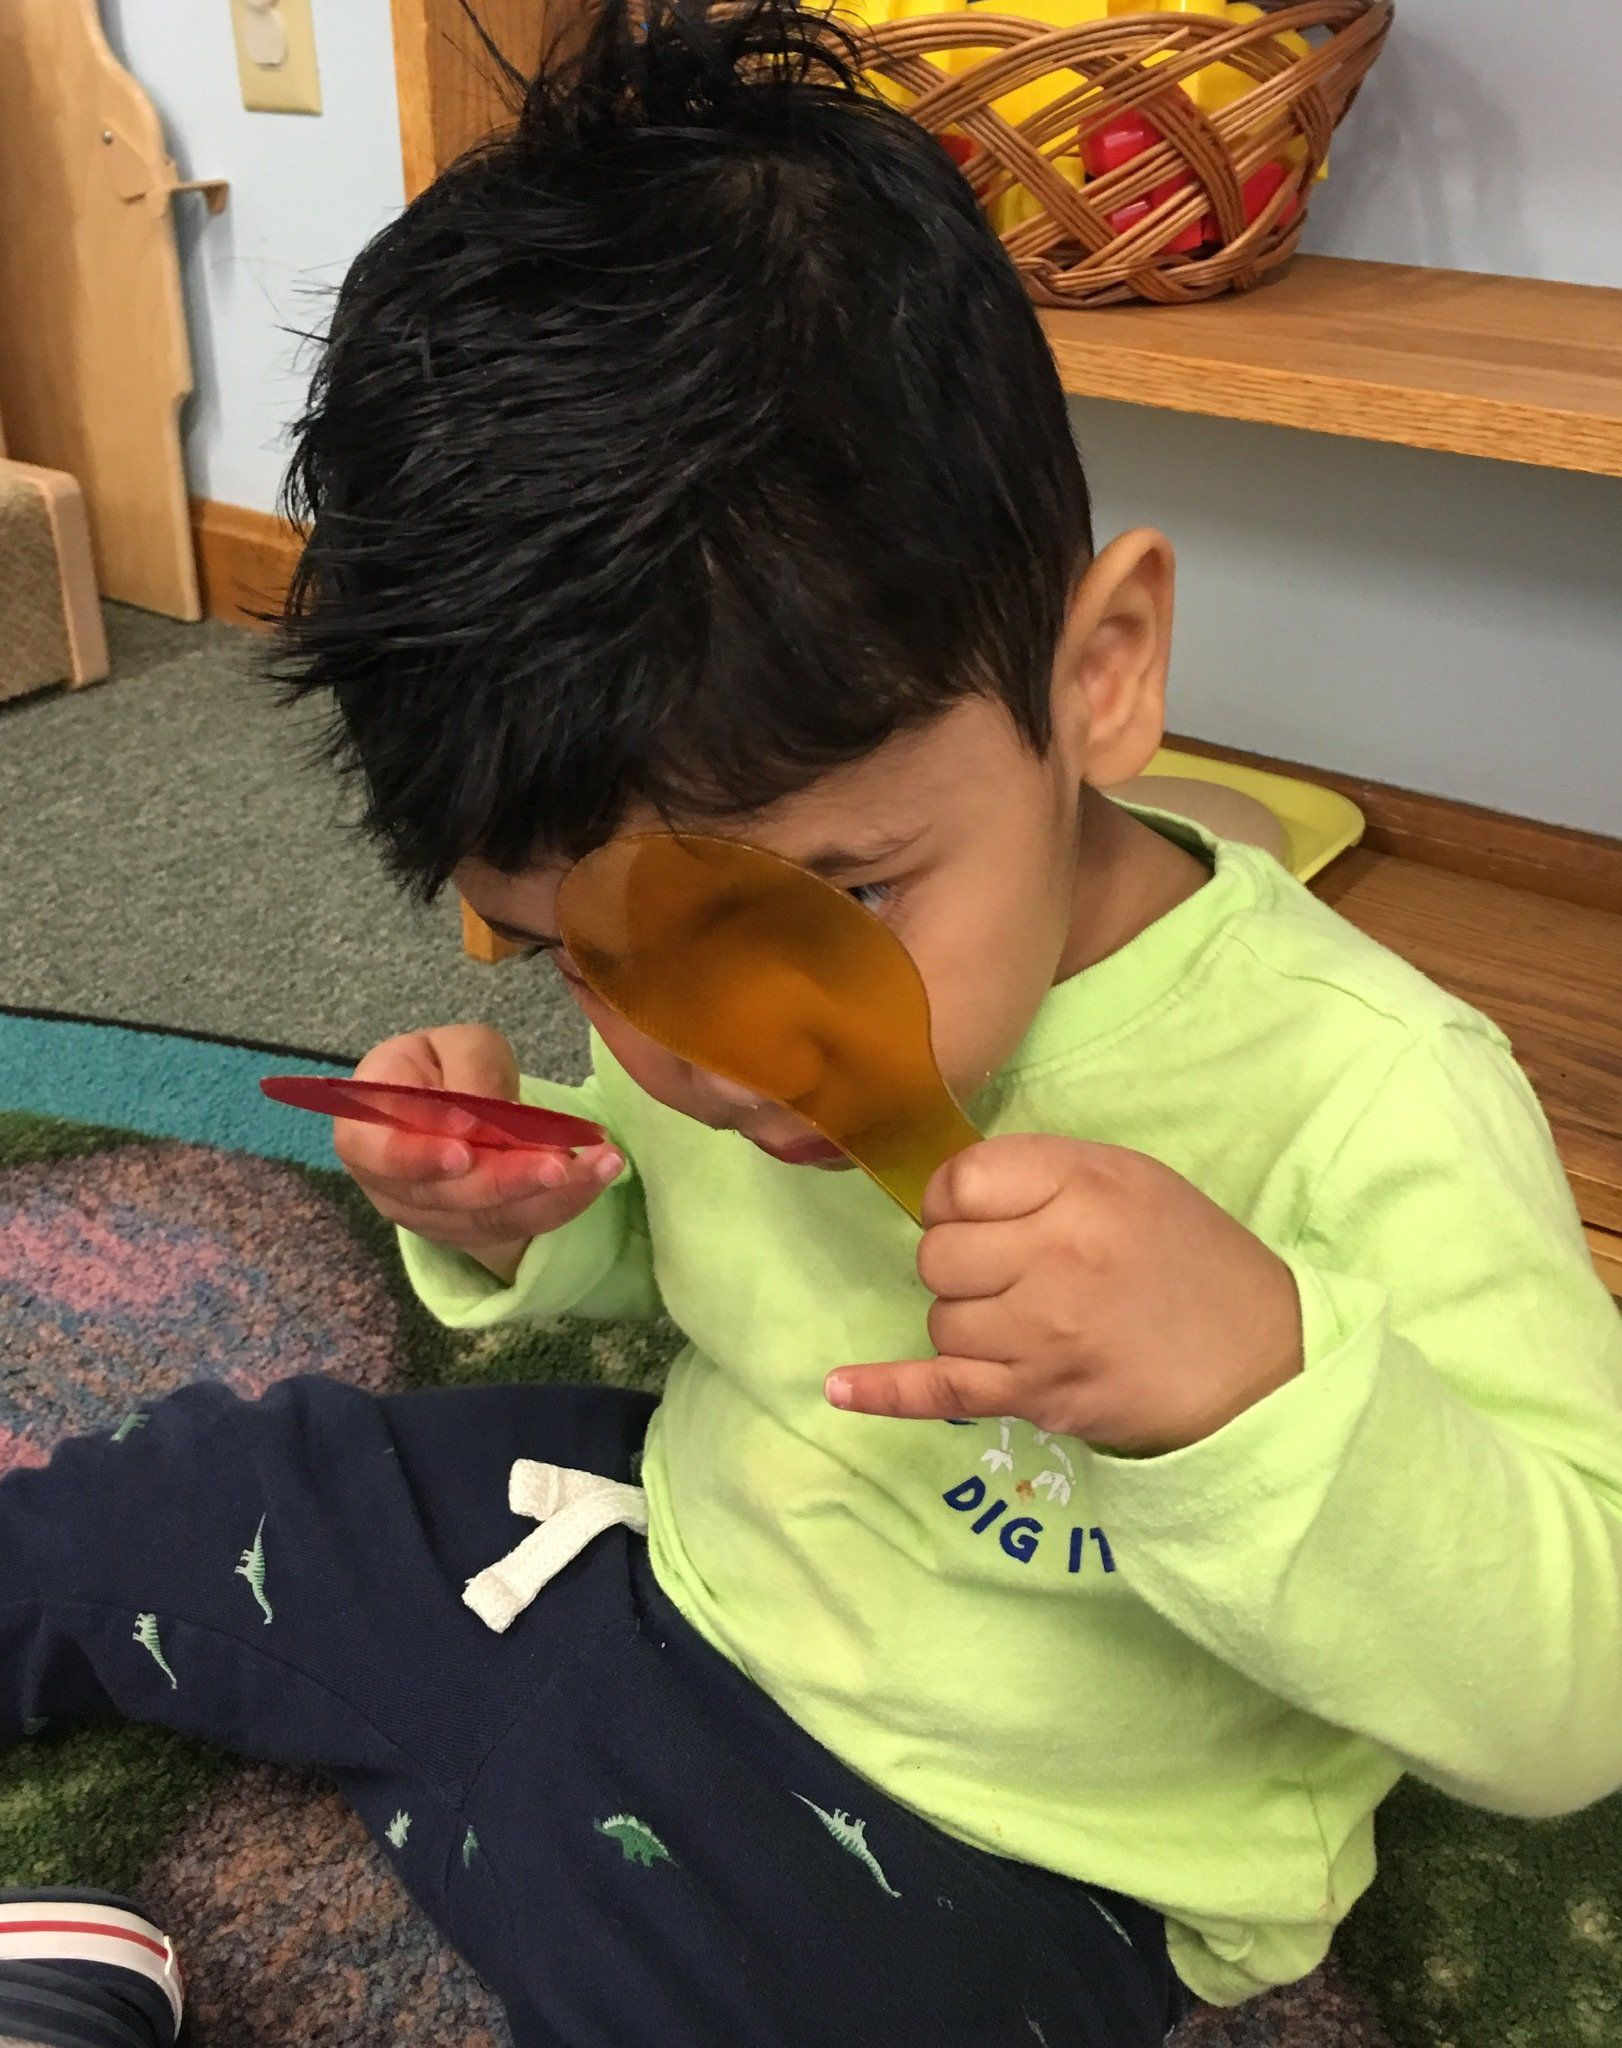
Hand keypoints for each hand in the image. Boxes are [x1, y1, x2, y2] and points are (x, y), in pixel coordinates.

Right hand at [335, 1025, 622, 1284]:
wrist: (453, 1101)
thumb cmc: (443, 1067)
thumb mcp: (454, 1046)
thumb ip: (468, 1071)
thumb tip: (486, 1113)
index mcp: (364, 1132)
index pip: (377, 1154)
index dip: (417, 1158)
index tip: (463, 1152)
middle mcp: (391, 1188)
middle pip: (446, 1196)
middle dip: (507, 1180)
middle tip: (559, 1163)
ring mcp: (434, 1219)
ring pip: (491, 1218)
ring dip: (552, 1195)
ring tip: (603, 1164)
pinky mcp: (475, 1232)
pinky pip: (521, 1226)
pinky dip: (566, 1203)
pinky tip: (602, 1175)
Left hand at [826, 1136, 1302, 1455]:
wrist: (1260, 1364)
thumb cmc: (1191, 1260)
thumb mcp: (1131, 1181)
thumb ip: (1042, 1175)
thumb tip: (950, 1191)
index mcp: (1083, 1186)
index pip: (959, 1183)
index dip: (959, 1200)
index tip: (986, 1216)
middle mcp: (1057, 1255)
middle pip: (937, 1253)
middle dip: (960, 1260)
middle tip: (1011, 1271)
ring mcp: (1042, 1334)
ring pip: (939, 1317)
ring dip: (967, 1318)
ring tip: (1026, 1319)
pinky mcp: (1037, 1399)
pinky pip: (938, 1390)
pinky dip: (884, 1390)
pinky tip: (840, 1388)